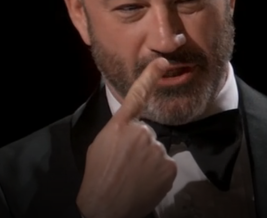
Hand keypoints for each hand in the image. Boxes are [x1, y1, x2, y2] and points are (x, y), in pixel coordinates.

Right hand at [76, 58, 176, 217]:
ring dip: (148, 162)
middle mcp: (141, 132)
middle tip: (125, 165)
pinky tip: (144, 183)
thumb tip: (131, 130)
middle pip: (147, 134)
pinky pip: (166, 166)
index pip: (137, 96)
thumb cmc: (98, 177)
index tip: (163, 62)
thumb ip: (119, 132)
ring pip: (157, 151)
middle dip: (140, 148)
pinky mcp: (169, 166)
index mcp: (120, 126)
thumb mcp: (100, 145)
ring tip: (132, 176)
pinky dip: (158, 174)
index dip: (150, 77)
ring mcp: (156, 149)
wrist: (106, 208)